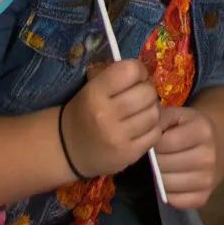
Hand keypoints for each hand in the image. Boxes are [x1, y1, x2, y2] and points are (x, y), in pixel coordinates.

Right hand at [60, 59, 159, 179]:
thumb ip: (115, 75)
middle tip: (141, 93)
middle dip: (148, 89)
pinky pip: (154, 134)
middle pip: (146, 93)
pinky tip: (143, 126)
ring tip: (143, 109)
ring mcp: (118, 137)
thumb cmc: (83, 112)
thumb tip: (142, 71)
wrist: (69, 150)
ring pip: (154, 113)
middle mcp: (106, 115)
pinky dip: (153, 127)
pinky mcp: (128, 154)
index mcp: (95, 93)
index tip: (136, 76)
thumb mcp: (91, 87)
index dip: (139, 70)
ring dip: (152, 108)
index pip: (130, 71)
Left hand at [155, 106, 218, 208]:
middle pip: (165, 165)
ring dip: (159, 176)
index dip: (154, 143)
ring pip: (167, 184)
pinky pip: (175, 201)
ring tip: (163, 166)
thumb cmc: (189, 128)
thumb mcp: (177, 115)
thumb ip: (160, 118)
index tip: (154, 141)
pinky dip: (168, 193)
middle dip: (155, 160)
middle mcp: (208, 157)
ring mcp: (207, 180)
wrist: (216, 146)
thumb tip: (145, 131)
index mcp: (202, 131)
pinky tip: (172, 179)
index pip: (166, 142)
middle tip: (157, 155)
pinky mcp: (202, 198)